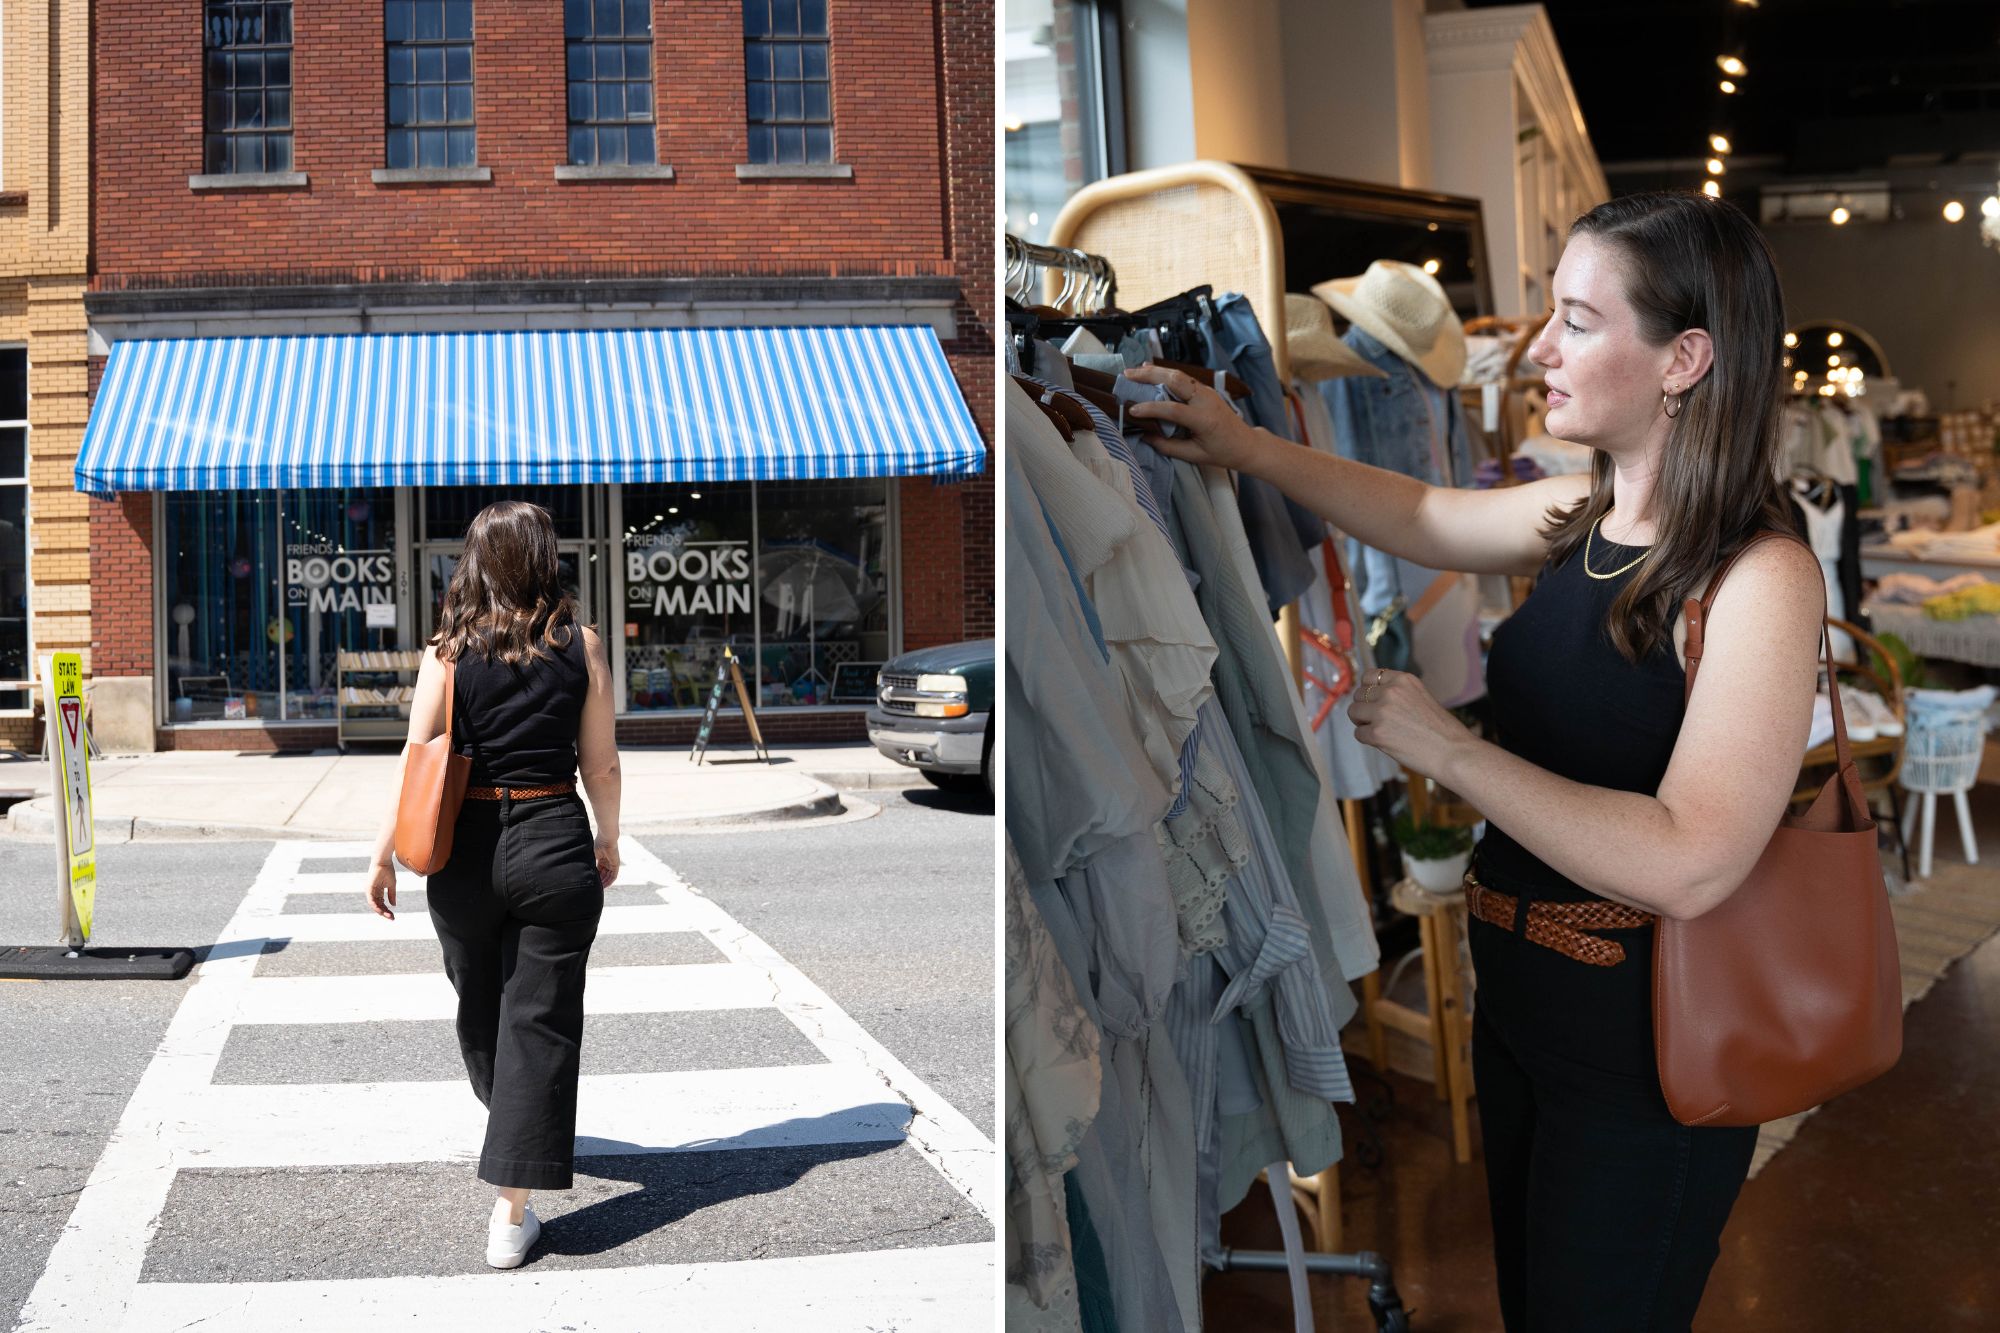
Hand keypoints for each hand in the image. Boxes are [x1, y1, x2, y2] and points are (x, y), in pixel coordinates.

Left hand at [365, 861, 397, 920]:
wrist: (384, 861)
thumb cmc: (388, 870)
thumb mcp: (392, 885)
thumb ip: (392, 895)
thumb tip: (393, 905)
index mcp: (378, 891)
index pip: (382, 903)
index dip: (387, 910)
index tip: (393, 916)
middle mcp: (373, 892)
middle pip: (378, 906)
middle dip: (385, 913)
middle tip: (392, 918)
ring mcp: (370, 891)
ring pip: (374, 905)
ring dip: (381, 911)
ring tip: (388, 916)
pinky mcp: (368, 888)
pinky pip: (371, 900)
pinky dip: (375, 906)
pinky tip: (381, 910)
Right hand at [594, 835, 619, 888]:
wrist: (606, 839)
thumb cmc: (599, 844)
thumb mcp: (593, 855)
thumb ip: (590, 862)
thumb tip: (583, 869)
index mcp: (602, 858)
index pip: (600, 870)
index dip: (596, 876)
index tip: (592, 881)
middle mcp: (608, 862)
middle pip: (604, 874)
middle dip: (600, 881)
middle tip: (595, 887)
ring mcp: (612, 863)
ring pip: (609, 876)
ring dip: (605, 882)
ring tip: (599, 888)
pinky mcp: (616, 864)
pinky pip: (614, 875)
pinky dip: (610, 881)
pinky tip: (605, 886)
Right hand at [1120, 364, 1267, 472]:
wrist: (1245, 443)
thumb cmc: (1221, 452)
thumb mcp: (1194, 455)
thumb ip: (1167, 446)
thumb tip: (1144, 436)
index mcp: (1204, 419)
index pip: (1174, 409)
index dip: (1151, 409)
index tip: (1132, 411)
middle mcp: (1206, 400)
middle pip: (1176, 380)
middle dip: (1150, 376)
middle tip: (1127, 375)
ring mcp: (1206, 391)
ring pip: (1178, 375)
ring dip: (1155, 371)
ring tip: (1134, 371)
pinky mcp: (1204, 389)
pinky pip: (1183, 378)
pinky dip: (1165, 373)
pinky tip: (1150, 371)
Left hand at [1347, 668, 1476, 781]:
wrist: (1454, 752)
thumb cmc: (1442, 731)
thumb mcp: (1421, 698)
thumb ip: (1398, 694)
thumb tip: (1372, 697)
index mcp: (1403, 680)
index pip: (1370, 676)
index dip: (1368, 689)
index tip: (1372, 700)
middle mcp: (1391, 691)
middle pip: (1359, 694)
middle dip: (1364, 707)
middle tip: (1377, 720)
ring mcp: (1382, 712)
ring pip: (1354, 712)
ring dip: (1362, 722)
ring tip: (1379, 731)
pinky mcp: (1377, 733)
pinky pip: (1358, 734)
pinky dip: (1367, 739)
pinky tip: (1384, 743)